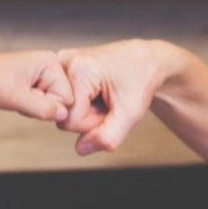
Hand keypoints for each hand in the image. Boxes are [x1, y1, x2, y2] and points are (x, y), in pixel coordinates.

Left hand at [0, 50, 75, 123]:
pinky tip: (15, 98)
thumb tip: (63, 115)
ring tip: (16, 96)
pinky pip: (41, 104)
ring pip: (50, 104)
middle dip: (40, 106)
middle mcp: (49, 66)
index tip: (27, 96)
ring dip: (33, 107)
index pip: (67, 97)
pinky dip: (28, 107)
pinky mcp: (34, 83)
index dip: (47, 105)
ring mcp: (41, 74)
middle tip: (20, 97)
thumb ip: (43, 109)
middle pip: (61, 101)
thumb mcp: (17, 98)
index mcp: (50, 62)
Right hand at [54, 39, 180, 155]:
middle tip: (108, 100)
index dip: (93, 123)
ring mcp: (61, 62)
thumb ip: (107, 136)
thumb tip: (80, 149)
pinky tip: (96, 92)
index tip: (111, 106)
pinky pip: (65, 99)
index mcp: (79, 69)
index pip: (69, 122)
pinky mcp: (62, 66)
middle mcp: (64, 61)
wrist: (146, 60)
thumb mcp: (131, 113)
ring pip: (64, 109)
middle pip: (64, 116)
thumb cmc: (141, 80)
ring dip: (86, 110)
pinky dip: (82, 101)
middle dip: (88, 116)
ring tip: (103, 95)